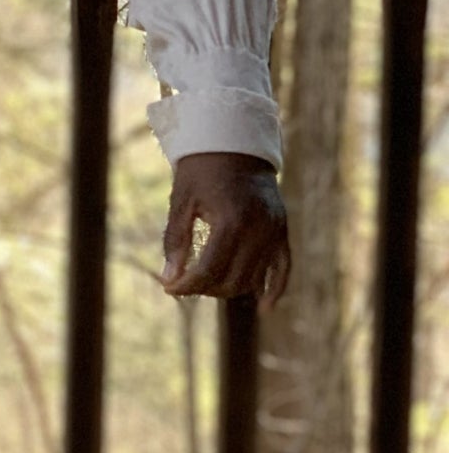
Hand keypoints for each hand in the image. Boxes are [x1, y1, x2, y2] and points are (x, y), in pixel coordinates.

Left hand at [160, 151, 289, 308]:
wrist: (234, 144)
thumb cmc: (201, 170)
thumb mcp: (181, 201)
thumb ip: (176, 241)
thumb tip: (169, 279)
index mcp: (232, 220)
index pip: (210, 270)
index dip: (187, 285)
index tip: (169, 289)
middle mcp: (259, 228)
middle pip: (233, 280)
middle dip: (205, 288)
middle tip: (184, 282)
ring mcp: (276, 231)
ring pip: (254, 278)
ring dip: (229, 288)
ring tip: (206, 283)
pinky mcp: (283, 231)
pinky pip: (284, 268)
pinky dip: (275, 288)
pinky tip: (264, 308)